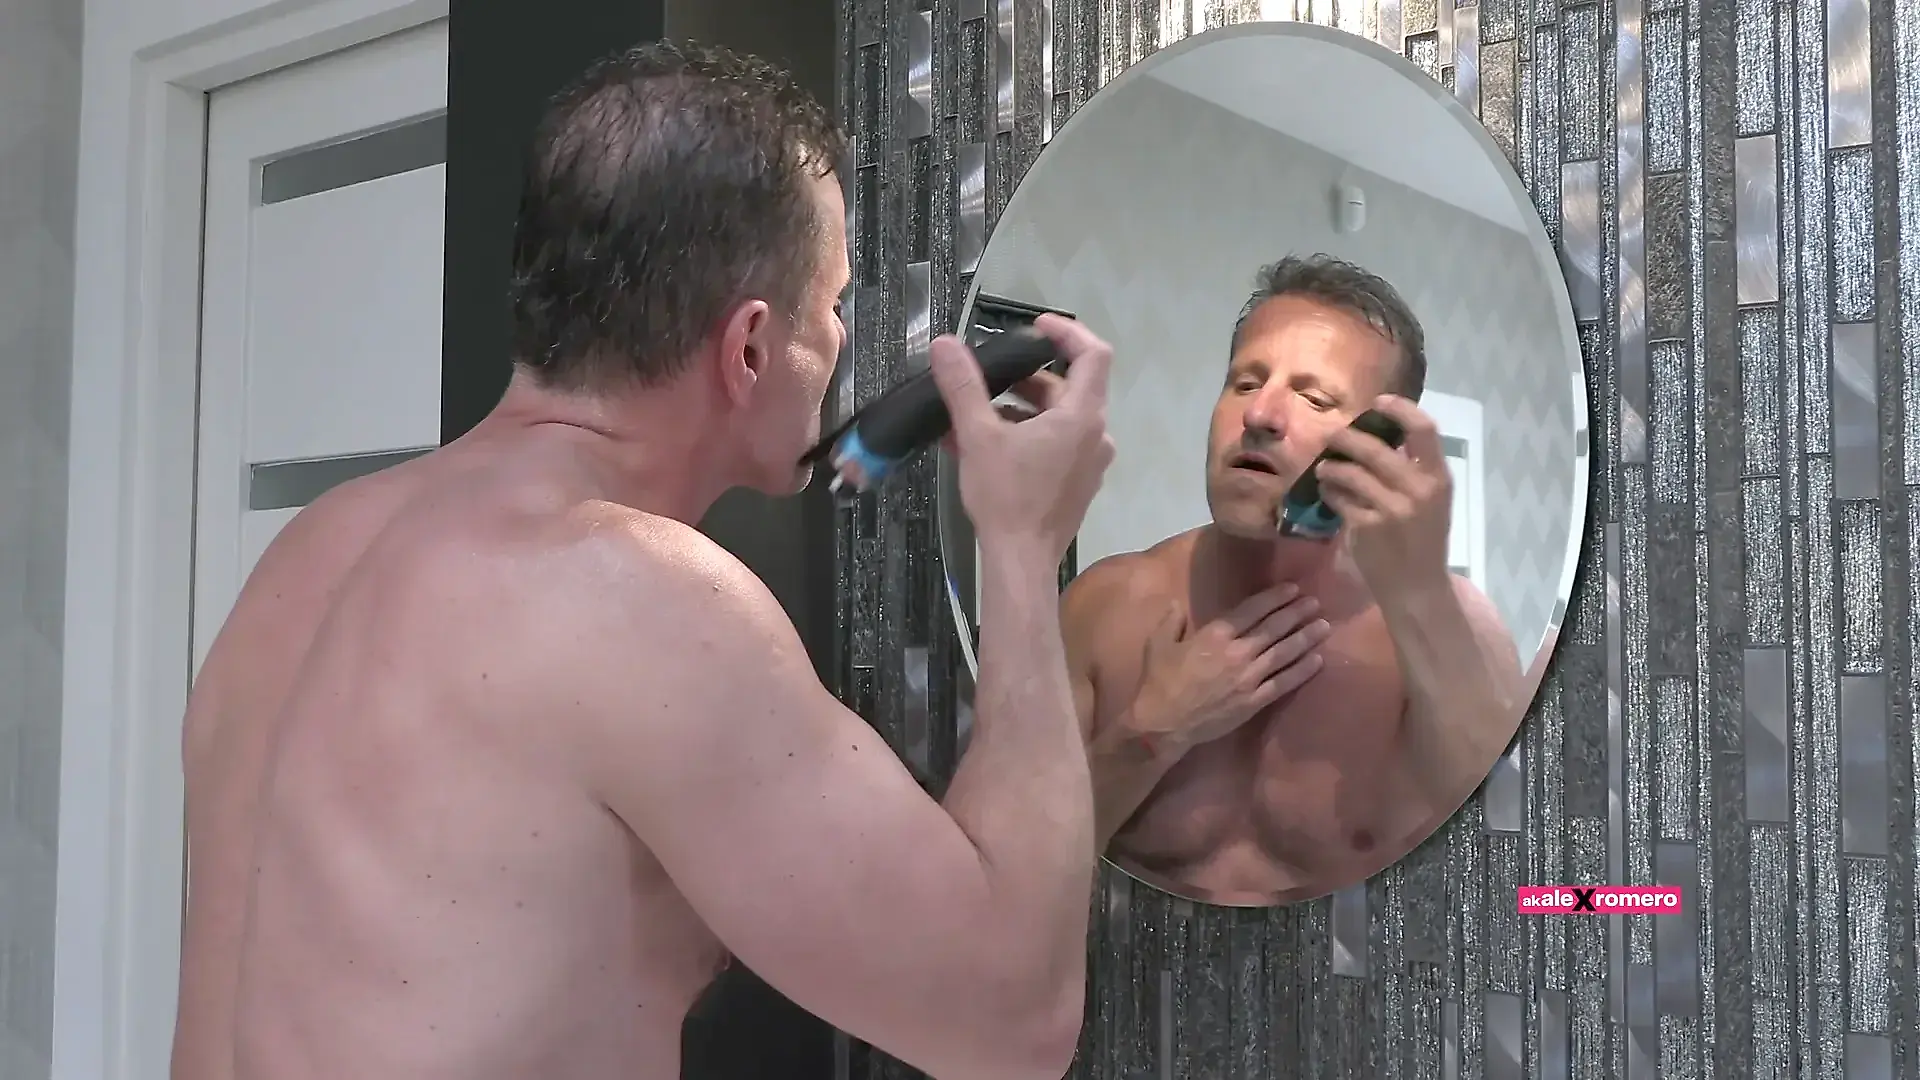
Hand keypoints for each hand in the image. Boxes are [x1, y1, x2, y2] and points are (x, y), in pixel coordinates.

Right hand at [931, 315, 1114, 564]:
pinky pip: (1057, 444)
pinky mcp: (1078, 483)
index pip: (1092, 354)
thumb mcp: (978, 436)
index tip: (1035, 327)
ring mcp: (1090, 462)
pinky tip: (985, 445)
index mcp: (1082, 416)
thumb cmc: (1006, 497)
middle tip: (988, 376)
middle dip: (1026, 377)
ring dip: (1021, 409)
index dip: (1067, 332)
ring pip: (1059, 418)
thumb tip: (944, 344)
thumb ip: (963, 386)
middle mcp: (1096, 435)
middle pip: (1069, 387)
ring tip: (976, 414)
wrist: (1021, 561)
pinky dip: (1027, 435)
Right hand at [1124, 585, 1330, 752]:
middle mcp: (1237, 652)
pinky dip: (1302, 670)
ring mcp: (1248, 678)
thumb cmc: (1159, 682)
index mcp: (1214, 635)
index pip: (1252, 610)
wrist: (1163, 724)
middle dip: (1296, 613)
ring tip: (1323, 625)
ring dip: (1306, 637)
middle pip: (1274, 628)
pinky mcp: (1254, 701)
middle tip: (1314, 602)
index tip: (1292, 589)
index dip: (1274, 598)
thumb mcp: (1158, 644)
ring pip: (1284, 653)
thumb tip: (1176, 605)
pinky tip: (1318, 660)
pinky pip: (1284, 682)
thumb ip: (1170, 621)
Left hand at [1315, 395, 1452, 595]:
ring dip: (1331, 466)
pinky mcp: (1368, 527)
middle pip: (1375, 447)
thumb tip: (1381, 434)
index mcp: (1439, 478)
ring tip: (1324, 467)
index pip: (1423, 428)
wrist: (1417, 586)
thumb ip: (1414, 469)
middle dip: (1346, 437)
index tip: (1377, 402)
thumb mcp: (1432, 501)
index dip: (1398, 409)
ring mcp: (1392, 509)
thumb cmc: (1423, 540)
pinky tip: (1327, 492)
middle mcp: (1419, 490)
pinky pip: (1339, 498)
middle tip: (1333, 435)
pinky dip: (1329, 492)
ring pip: (1350, 472)